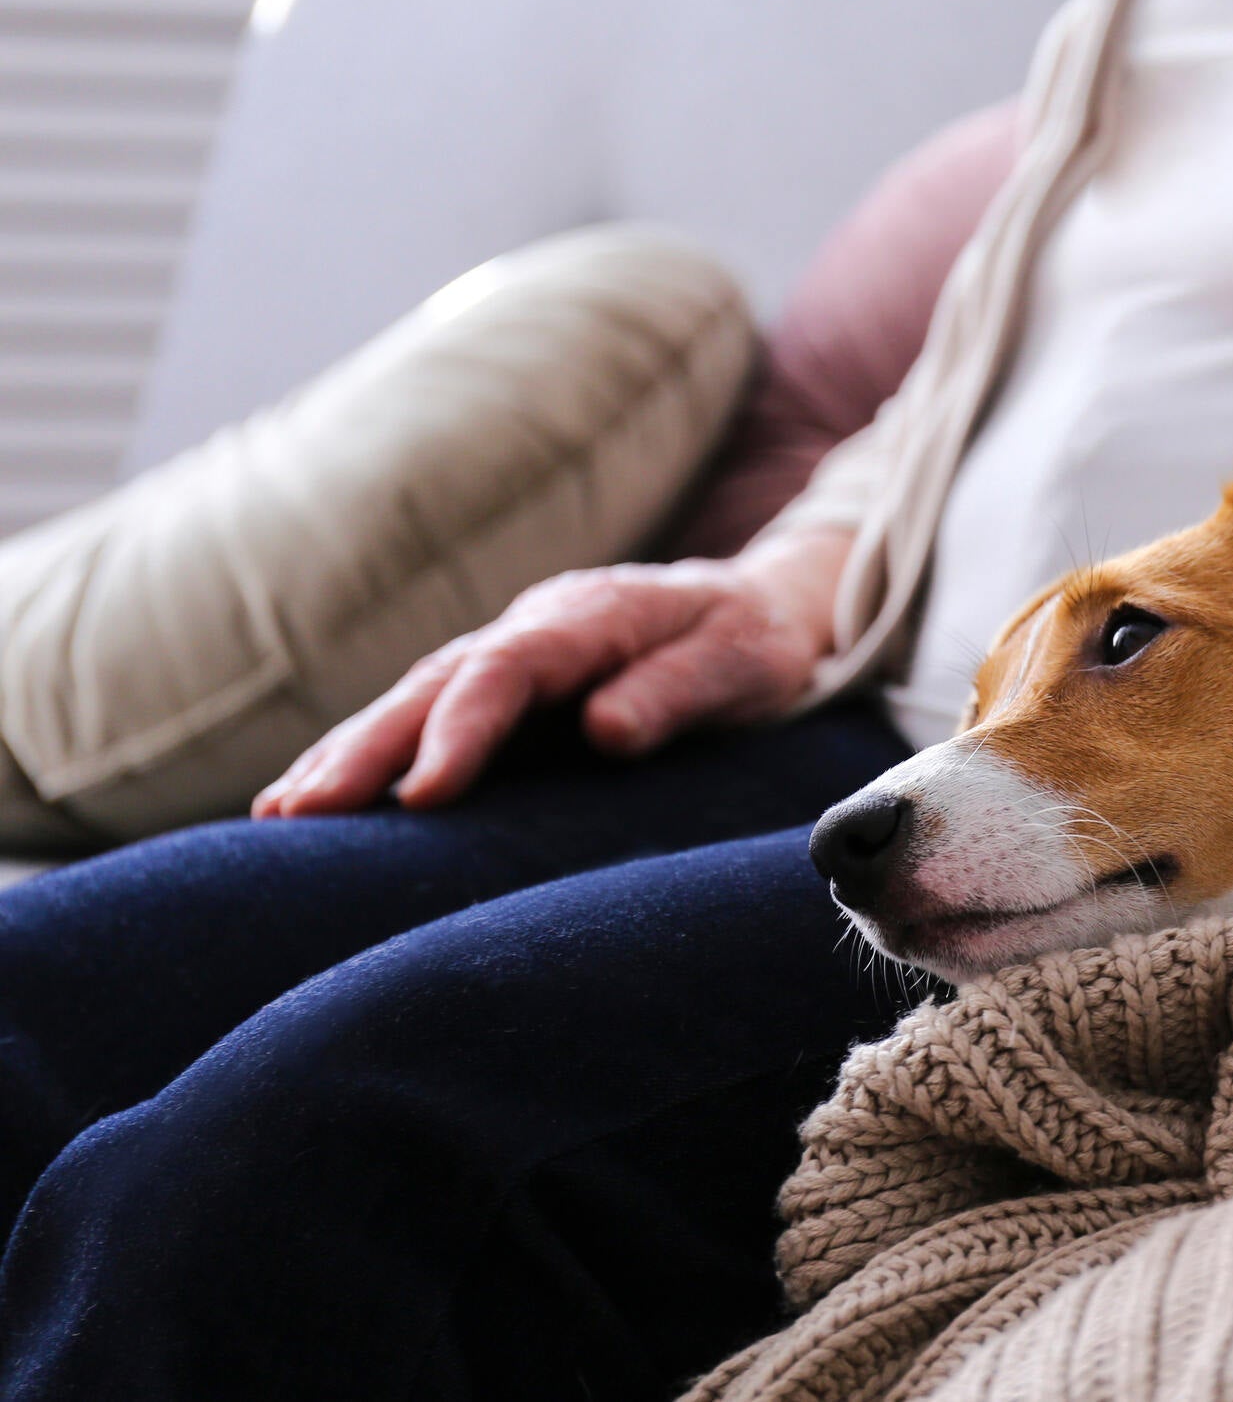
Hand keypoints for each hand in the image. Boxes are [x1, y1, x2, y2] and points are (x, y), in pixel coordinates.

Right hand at [254, 527, 851, 816]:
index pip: (506, 671)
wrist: (762, 604)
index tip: (418, 794)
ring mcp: (511, 648)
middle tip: (302, 816)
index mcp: (589, 617)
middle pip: (435, 684)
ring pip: (413, 697)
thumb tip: (606, 730)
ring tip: (281, 817)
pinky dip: (366, 751)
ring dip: (346, 753)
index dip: (458, 730)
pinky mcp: (502, 680)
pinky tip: (312, 796)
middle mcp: (534, 625)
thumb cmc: (754, 639)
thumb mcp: (743, 662)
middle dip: (365, 748)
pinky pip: (424, 712)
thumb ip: (676, 690)